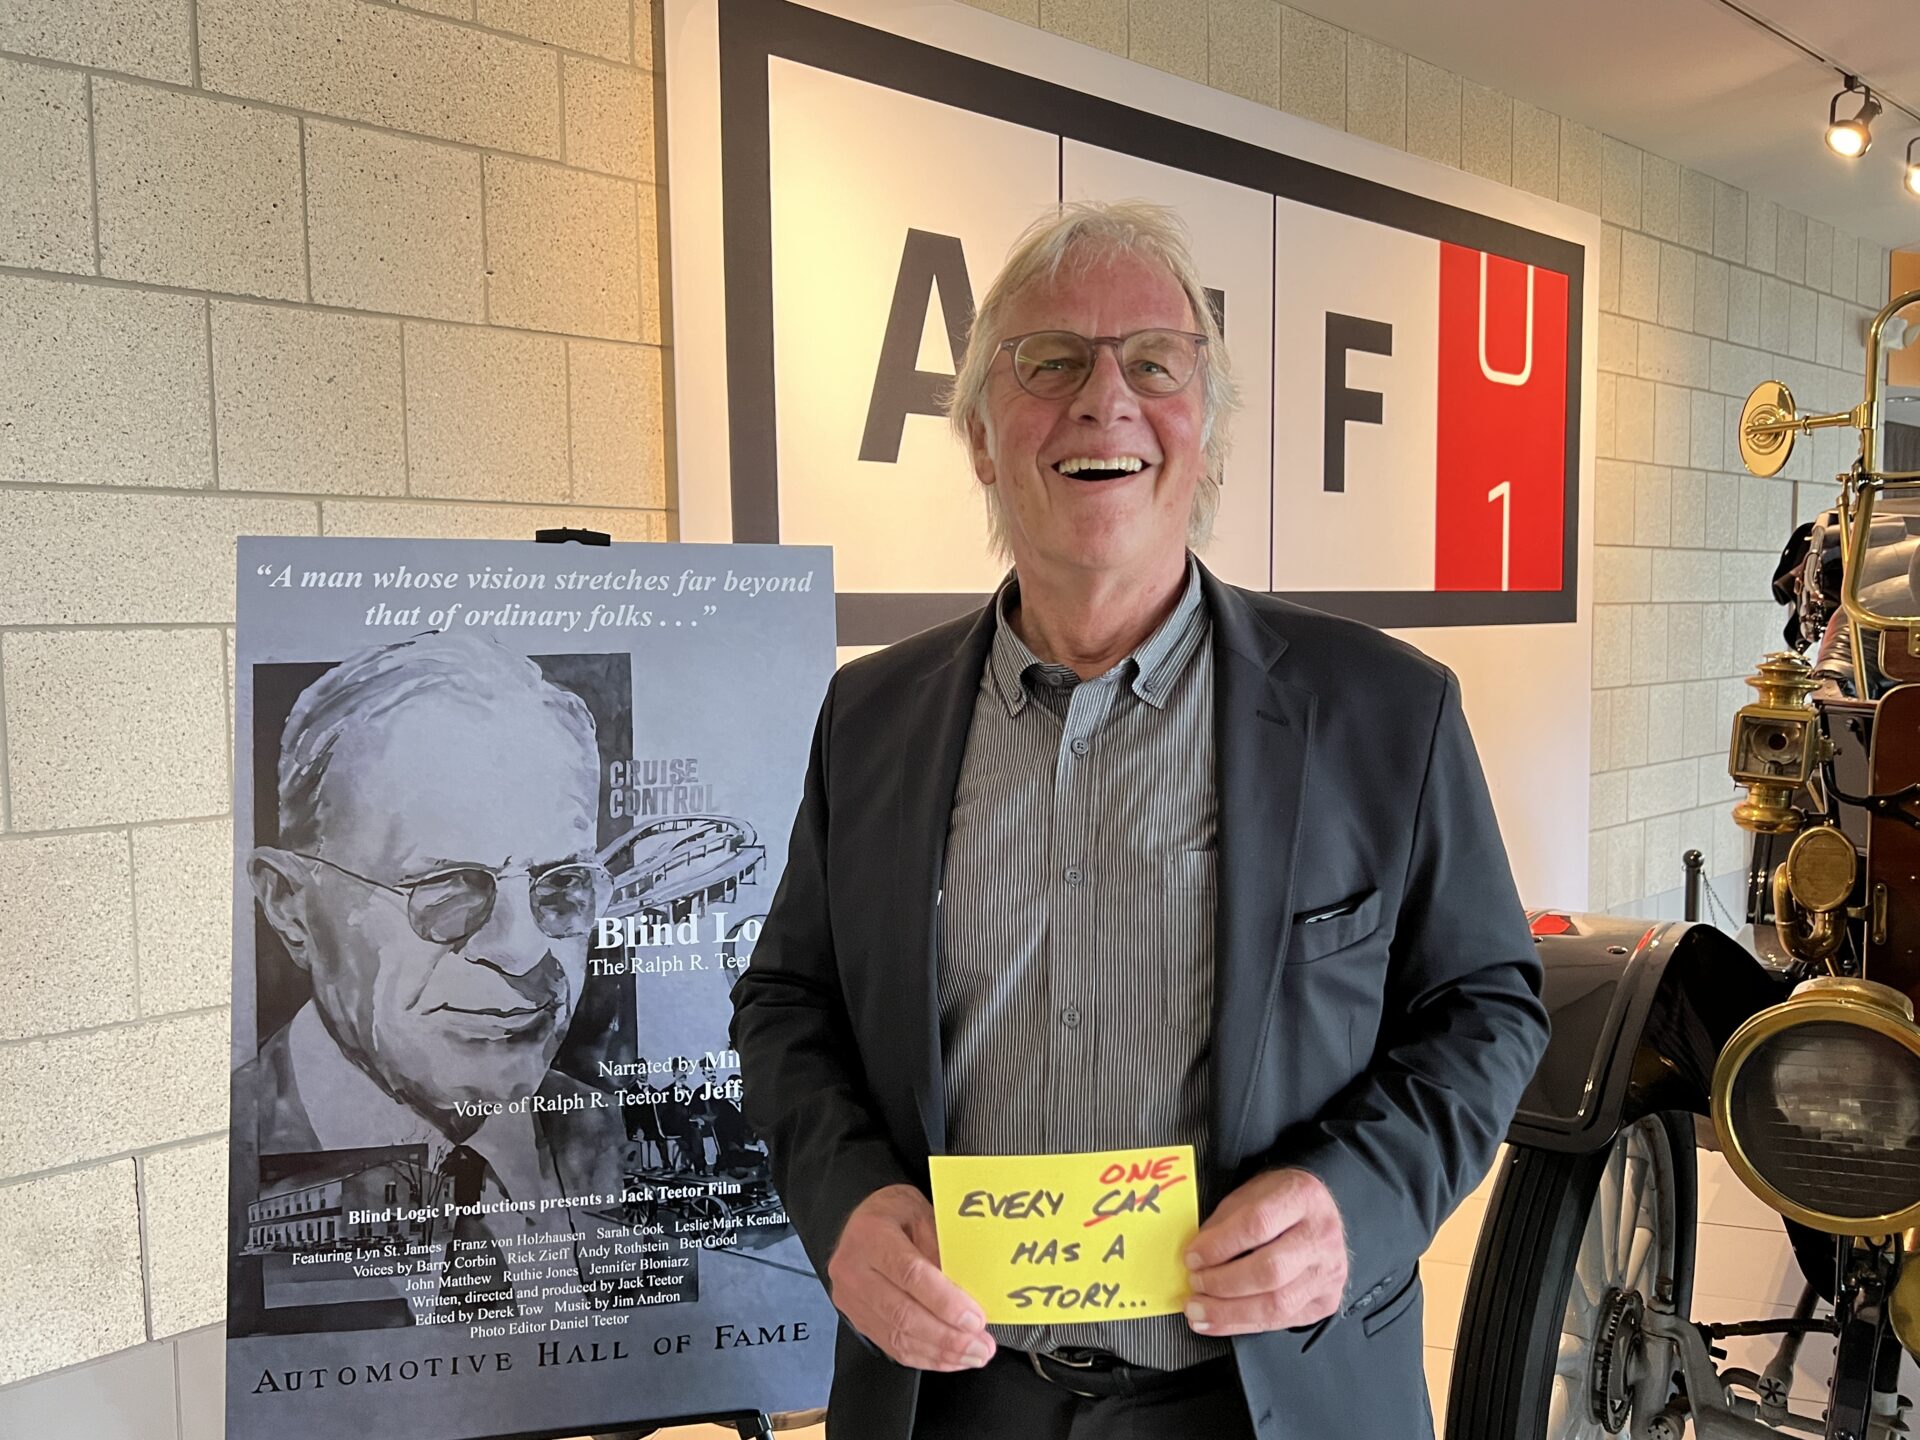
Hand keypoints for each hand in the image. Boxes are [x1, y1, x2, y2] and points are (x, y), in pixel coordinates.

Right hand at [826, 1184, 996, 1371]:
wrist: (864, 1222)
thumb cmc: (896, 1214)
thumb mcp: (923, 1213)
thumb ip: (942, 1249)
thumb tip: (970, 1291)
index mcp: (871, 1234)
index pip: (910, 1274)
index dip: (945, 1301)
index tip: (975, 1319)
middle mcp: (853, 1268)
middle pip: (903, 1313)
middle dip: (948, 1337)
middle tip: (981, 1346)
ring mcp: (851, 1298)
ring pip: (898, 1336)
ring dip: (940, 1352)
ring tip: (972, 1355)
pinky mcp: (856, 1318)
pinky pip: (892, 1346)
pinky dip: (925, 1356)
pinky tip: (949, 1358)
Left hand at [1182, 1168, 1347, 1335]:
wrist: (1314, 1213)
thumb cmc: (1277, 1202)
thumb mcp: (1247, 1196)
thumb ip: (1222, 1225)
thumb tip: (1194, 1259)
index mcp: (1302, 1197)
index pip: (1257, 1225)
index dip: (1219, 1245)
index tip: (1192, 1257)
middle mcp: (1322, 1236)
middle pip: (1269, 1270)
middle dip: (1222, 1283)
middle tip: (1195, 1284)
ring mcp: (1329, 1272)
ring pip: (1277, 1304)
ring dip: (1229, 1312)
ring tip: (1199, 1310)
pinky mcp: (1325, 1301)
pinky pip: (1282, 1321)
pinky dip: (1243, 1325)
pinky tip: (1218, 1322)